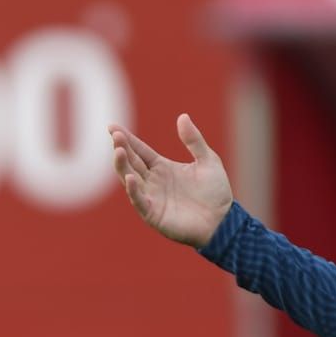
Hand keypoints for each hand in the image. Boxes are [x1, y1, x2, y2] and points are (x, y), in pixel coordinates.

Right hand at [109, 115, 235, 247]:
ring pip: (129, 179)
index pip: (140, 151)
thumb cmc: (215, 192)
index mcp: (162, 167)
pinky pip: (139, 201)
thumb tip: (182, 116)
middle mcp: (153, 181)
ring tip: (118, 151)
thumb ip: (194, 140)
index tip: (113, 127)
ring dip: (122, 166)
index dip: (127, 139)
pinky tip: (130, 178)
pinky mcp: (153, 214)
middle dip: (122, 148)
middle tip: (115, 135)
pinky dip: (133, 190)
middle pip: (131, 162)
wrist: (222, 220)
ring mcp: (151, 197)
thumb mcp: (208, 160)